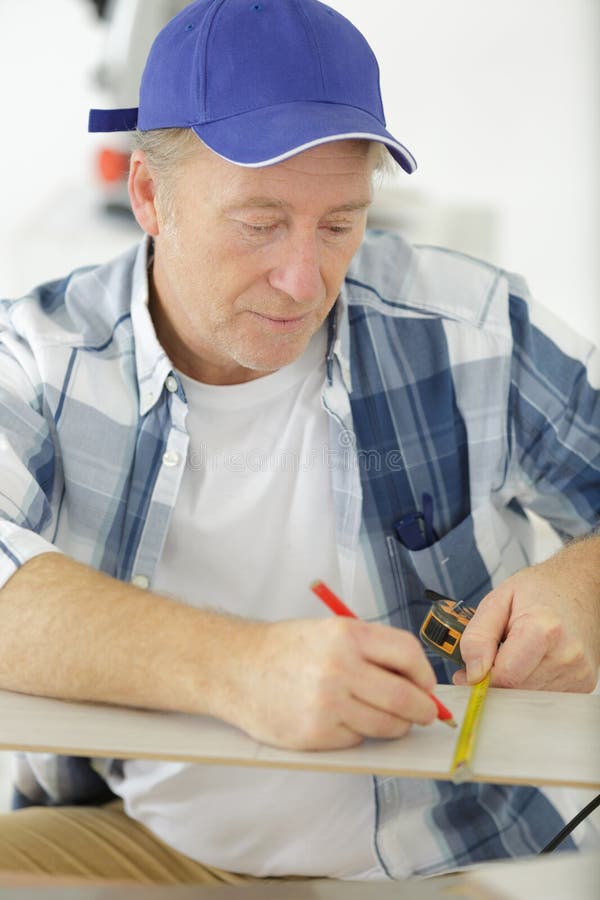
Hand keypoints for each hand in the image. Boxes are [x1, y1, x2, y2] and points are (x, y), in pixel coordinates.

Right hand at [222, 617, 437, 749]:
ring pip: (386, 724)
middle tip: (423, 713)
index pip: (408, 654)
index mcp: (347, 634)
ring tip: (384, 718)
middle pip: (405, 697)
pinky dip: (358, 733)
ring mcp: (328, 703)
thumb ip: (371, 651)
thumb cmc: (286, 649)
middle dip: (422, 710)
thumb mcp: (330, 631)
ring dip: (395, 726)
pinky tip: (341, 720)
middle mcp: (340, 667)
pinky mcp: (316, 733)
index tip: (426, 686)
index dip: (424, 674)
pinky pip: (358, 739)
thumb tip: (416, 682)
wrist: (236, 669)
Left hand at [453, 538, 599, 691]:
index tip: (473, 669)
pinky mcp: (584, 684)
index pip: (505, 677)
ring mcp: (578, 672)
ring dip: (516, 680)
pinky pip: (544, 696)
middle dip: (498, 676)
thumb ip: (478, 636)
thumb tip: (472, 673)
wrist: (579, 587)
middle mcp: (567, 655)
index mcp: (543, 629)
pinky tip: (535, 660)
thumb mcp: (497, 600)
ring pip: (528, 695)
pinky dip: (532, 682)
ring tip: (519, 651)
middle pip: (516, 689)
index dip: (482, 676)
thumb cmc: (539, 590)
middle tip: (497, 652)